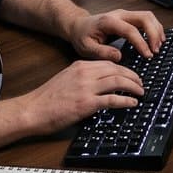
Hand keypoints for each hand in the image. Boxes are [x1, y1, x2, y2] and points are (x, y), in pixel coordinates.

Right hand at [22, 60, 145, 130]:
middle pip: (117, 70)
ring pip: (118, 81)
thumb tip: (99, 84)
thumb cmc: (46, 98)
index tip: (132, 75)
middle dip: (133, 76)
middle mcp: (84, 73)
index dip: (124, 69)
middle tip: (140, 83)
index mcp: (80, 66)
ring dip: (133, 86)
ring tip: (140, 92)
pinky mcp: (86, 103)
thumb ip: (82, 77)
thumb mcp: (66, 79)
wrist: (32, 110)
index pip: (109, 63)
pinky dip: (126, 100)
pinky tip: (132, 103)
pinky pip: (113, 99)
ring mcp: (86, 88)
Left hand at [69, 8, 164, 60]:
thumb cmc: (82, 36)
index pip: (131, 30)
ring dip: (156, 30)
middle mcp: (119, 15)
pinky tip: (156, 40)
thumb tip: (119, 56)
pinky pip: (146, 19)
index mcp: (109, 22)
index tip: (148, 55)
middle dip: (154, 33)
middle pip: (144, 17)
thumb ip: (102, 52)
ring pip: (148, 16)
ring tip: (159, 46)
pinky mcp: (129, 18)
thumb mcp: (86, 48)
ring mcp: (125, 14)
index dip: (141, 43)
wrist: (78, 26)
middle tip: (156, 50)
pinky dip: (154, 28)